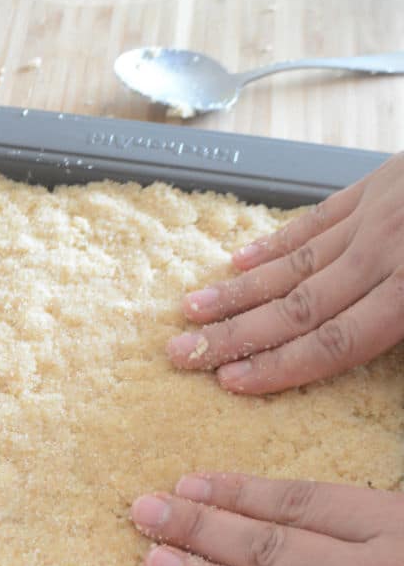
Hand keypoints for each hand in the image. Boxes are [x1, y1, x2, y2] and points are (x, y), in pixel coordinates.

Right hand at [167, 152, 403, 393]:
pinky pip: (316, 219)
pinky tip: (241, 259)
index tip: (231, 381)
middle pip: (296, 307)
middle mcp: (382, 256)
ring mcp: (374, 217)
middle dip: (233, 334)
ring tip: (193, 307)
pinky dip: (275, 243)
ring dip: (239, 290)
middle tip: (183, 351)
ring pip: (295, 264)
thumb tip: (375, 366)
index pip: (334, 343)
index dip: (279, 366)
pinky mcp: (376, 185)